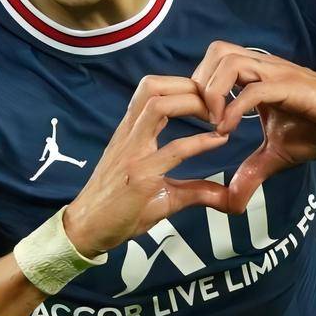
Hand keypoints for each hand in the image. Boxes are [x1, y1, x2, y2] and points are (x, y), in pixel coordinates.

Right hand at [63, 76, 230, 257]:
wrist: (86, 229)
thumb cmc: (117, 207)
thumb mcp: (160, 192)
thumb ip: (195, 189)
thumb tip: (228, 196)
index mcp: (130, 132)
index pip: (152, 89)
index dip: (184, 85)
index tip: (210, 102)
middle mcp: (128, 136)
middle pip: (153, 87)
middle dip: (189, 86)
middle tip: (217, 105)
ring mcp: (132, 153)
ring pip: (157, 105)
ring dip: (192, 103)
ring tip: (216, 118)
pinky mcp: (139, 176)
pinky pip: (173, 150)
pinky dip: (200, 141)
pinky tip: (219, 140)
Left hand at [191, 41, 315, 213]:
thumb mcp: (277, 154)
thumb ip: (252, 172)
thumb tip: (232, 202)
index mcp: (257, 77)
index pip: (214, 64)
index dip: (198, 88)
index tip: (195, 122)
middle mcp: (264, 68)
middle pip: (216, 52)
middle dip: (200, 83)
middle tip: (201, 118)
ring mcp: (277, 74)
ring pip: (230, 61)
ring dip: (214, 93)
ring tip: (215, 124)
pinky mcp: (292, 87)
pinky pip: (254, 89)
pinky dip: (234, 109)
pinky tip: (229, 131)